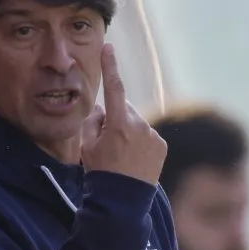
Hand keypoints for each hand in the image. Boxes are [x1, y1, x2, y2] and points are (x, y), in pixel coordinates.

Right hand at [80, 43, 166, 185]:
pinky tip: (133, 160)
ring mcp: (153, 135)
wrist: (122, 202)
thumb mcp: (87, 147)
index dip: (110, 66)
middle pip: (124, 109)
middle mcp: (139, 126)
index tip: (108, 47)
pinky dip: (140, 142)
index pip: (114, 88)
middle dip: (116, 118)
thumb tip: (100, 108)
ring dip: (128, 131)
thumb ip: (92, 121)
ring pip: (136, 123)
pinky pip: (147, 135)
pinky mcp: (161, 145)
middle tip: (107, 142)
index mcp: (118, 124)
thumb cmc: (100, 173)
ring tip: (122, 156)